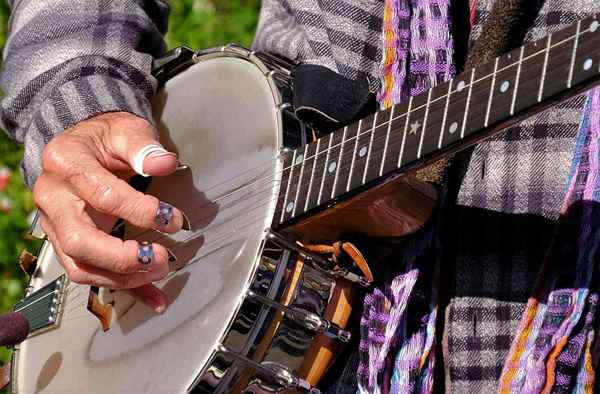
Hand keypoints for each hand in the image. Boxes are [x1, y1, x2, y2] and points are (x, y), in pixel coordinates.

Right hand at [33, 112, 185, 313]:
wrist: (85, 144)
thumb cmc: (105, 137)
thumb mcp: (125, 130)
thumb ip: (143, 147)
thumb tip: (164, 163)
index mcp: (64, 162)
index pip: (102, 195)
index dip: (141, 211)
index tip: (173, 219)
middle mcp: (53, 197)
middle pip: (79, 241)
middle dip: (122, 257)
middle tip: (161, 258)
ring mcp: (56, 224)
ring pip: (80, 266)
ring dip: (122, 278)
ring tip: (159, 273)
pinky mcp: (69, 243)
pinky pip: (92, 273)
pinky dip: (125, 289)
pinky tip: (154, 297)